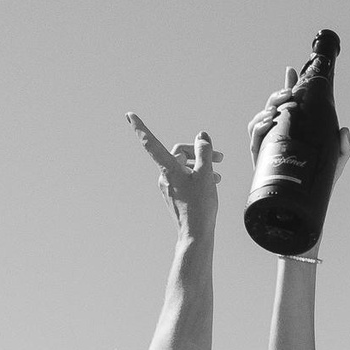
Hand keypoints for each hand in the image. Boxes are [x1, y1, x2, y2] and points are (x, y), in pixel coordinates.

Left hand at [128, 113, 220, 235]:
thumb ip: (204, 151)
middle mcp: (165, 176)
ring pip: (185, 167)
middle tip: (220, 157)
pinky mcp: (175, 196)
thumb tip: (201, 136)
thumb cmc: (200, 205)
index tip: (129, 115)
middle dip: (199, 152)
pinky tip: (212, 182)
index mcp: (168, 168)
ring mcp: (169, 187)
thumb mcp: (206, 174)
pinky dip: (198, 177)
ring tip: (218, 174)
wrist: (196, 235)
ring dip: (202, 166)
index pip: (150, 142)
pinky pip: (185, 179)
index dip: (140, 127)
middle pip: (180, 153)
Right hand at [249, 73, 349, 177]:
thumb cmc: (321, 181)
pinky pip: (254, 138)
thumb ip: (343, 147)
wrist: (307, 206)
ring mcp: (268, 145)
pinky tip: (269, 123)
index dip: (288, 85)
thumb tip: (344, 131)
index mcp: (294, 129)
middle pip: (272, 107)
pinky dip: (259, 127)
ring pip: (259, 120)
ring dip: (267, 110)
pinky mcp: (260, 158)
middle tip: (290, 94)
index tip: (290, 70)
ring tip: (277, 110)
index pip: (288, 103)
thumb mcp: (336, 161)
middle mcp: (278, 134)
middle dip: (278, 96)